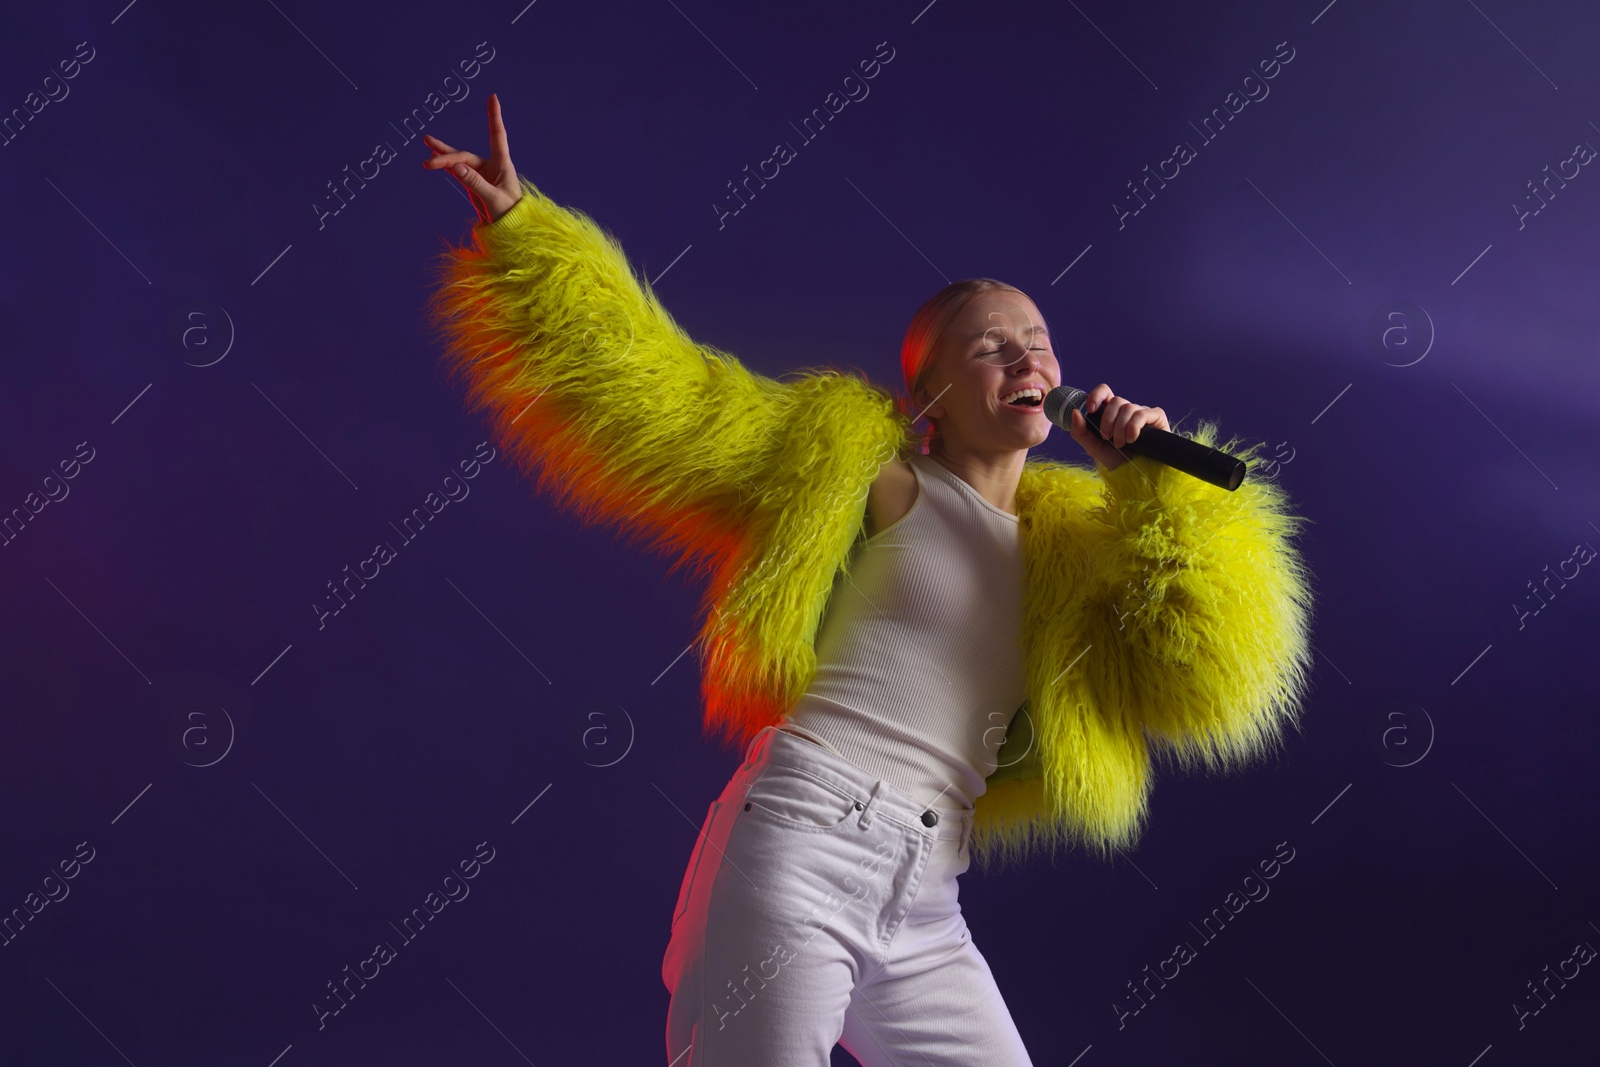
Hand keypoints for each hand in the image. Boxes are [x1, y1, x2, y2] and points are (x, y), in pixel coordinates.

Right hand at [422, 92, 522, 224]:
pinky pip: (457, 171)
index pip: (497, 135)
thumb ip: (474, 183)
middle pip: (465, 155)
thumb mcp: (493, 200)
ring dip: (443, 155)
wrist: (511, 231)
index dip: (494, 116)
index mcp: (502, 165)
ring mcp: (481, 174)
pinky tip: (434, 160)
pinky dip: (446, 166)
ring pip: (459, 161)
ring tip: (427, 143)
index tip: (492, 97)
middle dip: (447, 156)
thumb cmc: (510, 215)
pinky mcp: (474, 184)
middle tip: (428, 157)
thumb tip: (455, 166)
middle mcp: (491, 166)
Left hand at [1065, 383, 1168, 470]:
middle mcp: (1127, 410)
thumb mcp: (1093, 447)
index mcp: (1112, 412)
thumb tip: (1075, 412)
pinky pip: (1143, 413)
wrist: (1135, 474)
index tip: (1091, 410)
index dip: (1096, 395)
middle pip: (1116, 400)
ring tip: (1121, 444)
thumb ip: (1080, 432)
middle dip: (1108, 420)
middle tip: (1107, 438)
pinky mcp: (1156, 417)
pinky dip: (1134, 427)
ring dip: (1120, 428)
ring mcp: (1142, 412)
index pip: (1104, 391)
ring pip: (1128, 407)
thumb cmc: (1115, 459)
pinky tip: (1132, 439)